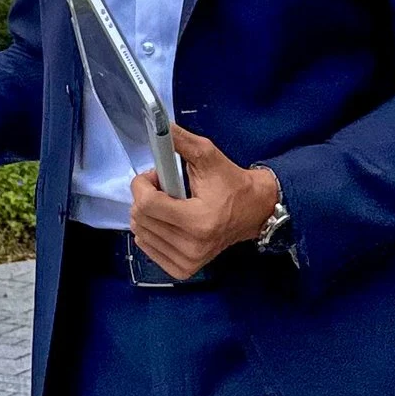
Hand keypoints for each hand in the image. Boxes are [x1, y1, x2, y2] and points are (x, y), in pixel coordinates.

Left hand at [129, 127, 285, 280]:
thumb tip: (158, 126)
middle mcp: (192, 246)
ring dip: (147, 213)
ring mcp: (188, 261)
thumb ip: (181, 141)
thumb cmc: (231, 183)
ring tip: (168, 204)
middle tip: (163, 187)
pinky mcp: (183, 269)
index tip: (155, 174)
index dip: (142, 184)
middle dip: (144, 196)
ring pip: (140, 233)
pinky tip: (167, 221)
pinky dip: (150, 231)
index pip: (147, 204)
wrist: (253, 211)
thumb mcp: (208, 156)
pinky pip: (147, 248)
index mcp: (199, 221)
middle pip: (140, 218)